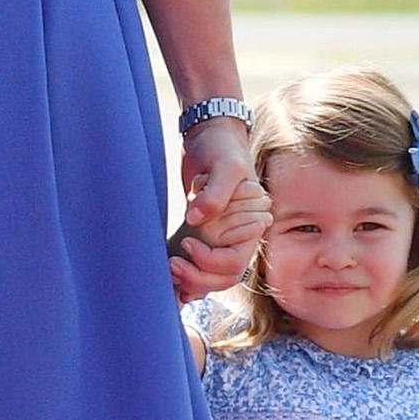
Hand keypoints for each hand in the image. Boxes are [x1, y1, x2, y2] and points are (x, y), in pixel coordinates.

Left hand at [171, 117, 263, 296]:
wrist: (208, 137)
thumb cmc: (222, 149)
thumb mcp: (224, 166)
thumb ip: (215, 193)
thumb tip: (196, 220)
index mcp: (250, 226)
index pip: (234, 263)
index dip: (209, 260)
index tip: (187, 241)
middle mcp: (236, 238)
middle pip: (223, 278)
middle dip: (197, 278)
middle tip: (171, 266)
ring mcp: (220, 240)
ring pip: (211, 278)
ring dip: (191, 282)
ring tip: (168, 271)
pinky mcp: (202, 236)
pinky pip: (199, 267)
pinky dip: (187, 278)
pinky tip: (171, 282)